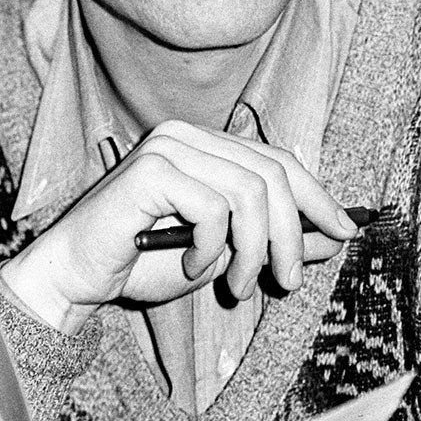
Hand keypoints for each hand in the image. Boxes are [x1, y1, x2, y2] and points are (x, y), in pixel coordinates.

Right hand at [0, 120, 356, 333]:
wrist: (75, 277)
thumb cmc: (142, 263)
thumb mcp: (223, 255)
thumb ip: (272, 239)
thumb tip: (331, 236)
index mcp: (206, 145)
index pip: (278, 159)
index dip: (317, 195)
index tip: (345, 231)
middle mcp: (188, 135)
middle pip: (272, 172)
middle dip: (293, 233)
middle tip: (289, 280)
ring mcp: (168, 146)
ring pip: (250, 192)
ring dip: (255, 250)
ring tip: (238, 286)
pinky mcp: (151, 169)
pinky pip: (213, 208)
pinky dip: (212, 249)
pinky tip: (192, 267)